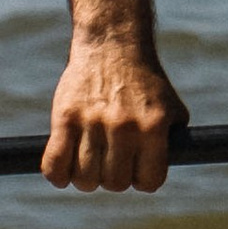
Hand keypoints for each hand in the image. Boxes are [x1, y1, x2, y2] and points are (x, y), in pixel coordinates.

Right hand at [42, 33, 189, 191]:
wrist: (112, 45)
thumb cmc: (144, 82)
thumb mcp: (171, 108)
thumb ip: (172, 142)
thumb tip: (169, 170)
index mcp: (153, 127)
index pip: (149, 181)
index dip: (143, 179)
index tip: (136, 169)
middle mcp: (124, 127)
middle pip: (115, 183)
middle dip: (113, 177)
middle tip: (110, 161)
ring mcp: (93, 122)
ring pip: (85, 179)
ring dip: (86, 178)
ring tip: (89, 163)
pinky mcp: (65, 117)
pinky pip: (55, 165)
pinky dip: (58, 175)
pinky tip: (63, 172)